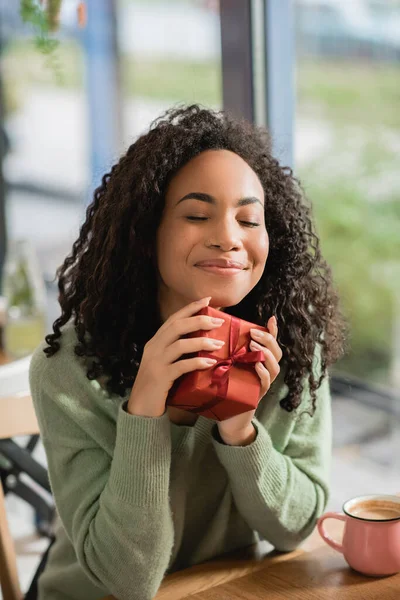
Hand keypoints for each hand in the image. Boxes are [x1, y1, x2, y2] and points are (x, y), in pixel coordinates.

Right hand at [127, 296, 225, 416]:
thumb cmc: (158, 386)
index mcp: (155, 342)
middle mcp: (153, 348)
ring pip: (179, 344)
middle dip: (198, 320)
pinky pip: (181, 366)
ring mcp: (156, 362)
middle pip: (176, 327)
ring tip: (219, 344)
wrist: (140, 409)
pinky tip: (210, 363)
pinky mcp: (160, 377)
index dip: (190, 308)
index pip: (173, 319)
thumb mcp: (165, 363)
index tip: (207, 300)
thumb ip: (177, 352)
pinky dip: (196, 362)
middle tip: (218, 321)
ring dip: (201, 342)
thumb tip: (203, 342)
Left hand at [217, 315, 282, 444]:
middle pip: (276, 352)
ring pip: (275, 367)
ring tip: (254, 346)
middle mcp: (264, 371)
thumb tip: (217, 326)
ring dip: (266, 355)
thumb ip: (227, 349)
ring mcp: (262, 384)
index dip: (273, 331)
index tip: (271, 318)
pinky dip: (262, 373)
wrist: (224, 416)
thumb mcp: (226, 364)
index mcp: (258, 361)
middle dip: (268, 340)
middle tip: (253, 334)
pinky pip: (265, 384)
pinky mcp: (257, 396)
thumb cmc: (224, 387)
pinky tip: (256, 366)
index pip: (271, 344)